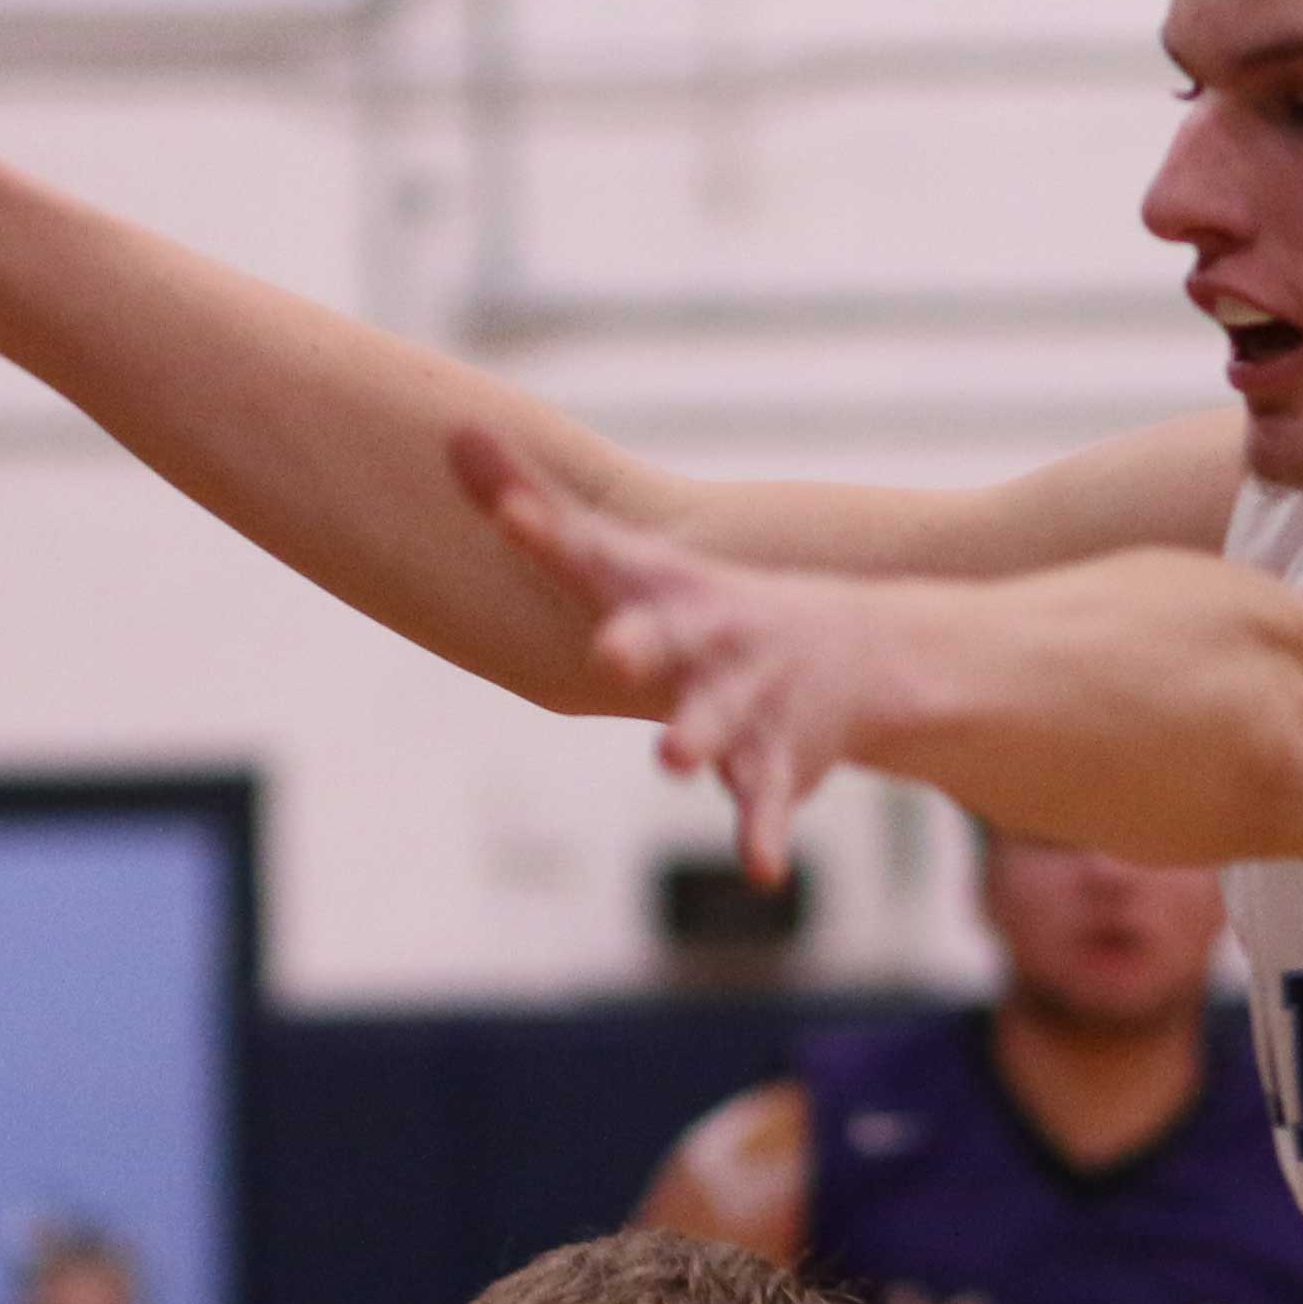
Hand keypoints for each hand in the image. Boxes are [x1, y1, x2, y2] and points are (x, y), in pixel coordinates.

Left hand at [458, 428, 914, 882]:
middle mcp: (702, 638)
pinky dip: (765, 834)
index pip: (589, 556)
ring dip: (694, 738)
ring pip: (715, 721)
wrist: (851, 648)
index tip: (508, 512)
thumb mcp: (623, 560)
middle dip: (638, 643)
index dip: (545, 534)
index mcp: (655, 589)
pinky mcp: (775, 764)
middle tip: (608, 651)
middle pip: (663, 637)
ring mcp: (743, 700)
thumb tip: (451, 431)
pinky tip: (764, 872)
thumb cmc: (698, 606)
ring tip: (672, 760)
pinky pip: (768, 804)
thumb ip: (536, 509)